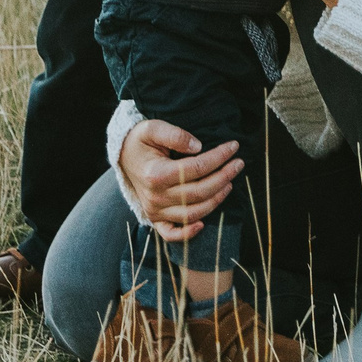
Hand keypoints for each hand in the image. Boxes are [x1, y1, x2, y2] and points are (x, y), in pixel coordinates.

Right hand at [116, 118, 240, 242]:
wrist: (123, 156)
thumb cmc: (140, 141)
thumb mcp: (153, 128)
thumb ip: (175, 135)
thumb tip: (198, 146)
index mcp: (156, 174)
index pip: (196, 168)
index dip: (219, 157)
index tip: (233, 147)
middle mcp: (156, 196)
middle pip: (199, 192)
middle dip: (224, 177)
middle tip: (239, 163)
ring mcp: (155, 210)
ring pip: (193, 213)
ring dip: (216, 200)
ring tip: (230, 183)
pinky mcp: (155, 218)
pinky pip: (171, 234)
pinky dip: (187, 233)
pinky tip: (203, 224)